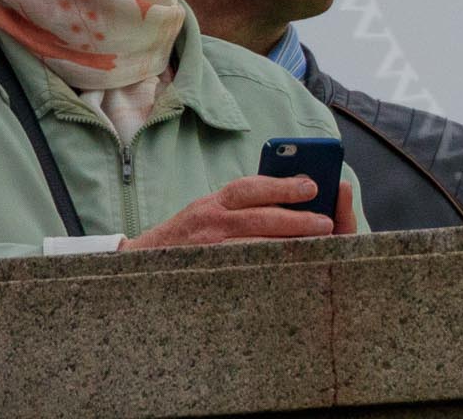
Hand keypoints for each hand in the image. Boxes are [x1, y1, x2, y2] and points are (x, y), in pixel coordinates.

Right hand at [123, 175, 353, 249]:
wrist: (136, 268)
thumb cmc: (185, 236)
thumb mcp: (208, 210)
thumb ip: (241, 204)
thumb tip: (290, 194)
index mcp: (213, 203)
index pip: (251, 188)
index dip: (283, 186)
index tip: (312, 186)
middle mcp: (209, 224)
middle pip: (260, 218)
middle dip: (297, 220)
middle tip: (326, 222)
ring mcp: (207, 252)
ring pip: (256, 247)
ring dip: (289, 246)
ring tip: (318, 245)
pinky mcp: (207, 276)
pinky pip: (244, 272)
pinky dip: (269, 269)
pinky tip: (291, 270)